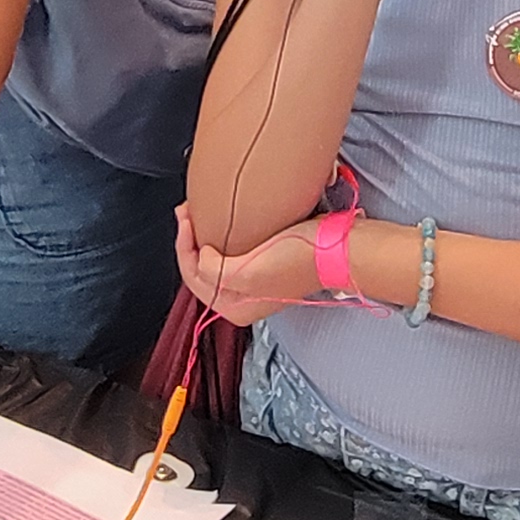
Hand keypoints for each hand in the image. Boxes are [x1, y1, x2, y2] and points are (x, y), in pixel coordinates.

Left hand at [176, 206, 328, 325]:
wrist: (335, 249)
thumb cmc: (298, 260)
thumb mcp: (248, 272)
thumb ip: (214, 270)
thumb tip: (203, 257)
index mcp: (234, 308)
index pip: (192, 276)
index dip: (184, 246)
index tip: (187, 219)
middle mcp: (241, 299)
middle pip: (201, 268)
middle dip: (191, 240)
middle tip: (188, 211)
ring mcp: (254, 281)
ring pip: (215, 258)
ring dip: (205, 236)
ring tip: (200, 213)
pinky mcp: (265, 263)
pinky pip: (231, 251)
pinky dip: (222, 235)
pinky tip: (223, 220)